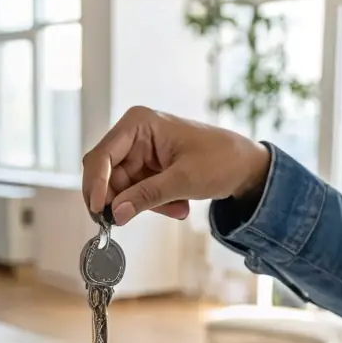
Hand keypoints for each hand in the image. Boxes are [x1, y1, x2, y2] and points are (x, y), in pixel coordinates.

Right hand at [82, 106, 270, 224]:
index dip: (95, 185)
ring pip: (122, 190)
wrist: (246, 166)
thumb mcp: (184, 180)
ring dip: (146, 205)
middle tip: (134, 219)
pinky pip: (136, 194)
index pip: (102, 156)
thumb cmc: (221, 160)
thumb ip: (147, 196)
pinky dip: (154, 205)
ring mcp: (139, 154)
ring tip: (177, 208)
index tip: (100, 211)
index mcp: (139, 123)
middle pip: (106, 176)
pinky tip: (178, 206)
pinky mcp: (146, 170)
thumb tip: (116, 214)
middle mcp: (133, 136)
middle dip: (125, 200)